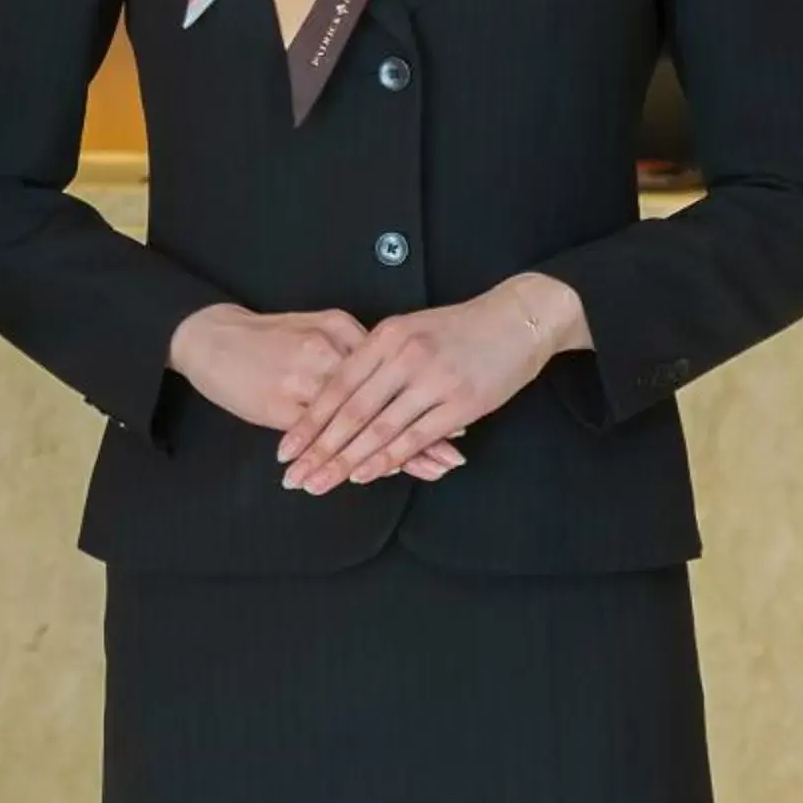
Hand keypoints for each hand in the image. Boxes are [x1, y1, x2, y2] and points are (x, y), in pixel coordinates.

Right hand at [165, 304, 463, 480]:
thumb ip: (350, 346)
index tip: (456, 421)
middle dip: (419, 430)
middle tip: (451, 457)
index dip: (423, 398)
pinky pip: (325, 437)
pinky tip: (369, 472)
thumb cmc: (264, 335)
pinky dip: (349, 455)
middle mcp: (326, 351)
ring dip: (393, 450)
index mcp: (338, 328)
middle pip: (382, 397)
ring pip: (358, 420)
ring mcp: (303, 377)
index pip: (390, 372)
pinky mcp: (280, 403)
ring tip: (428, 471)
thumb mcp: (313, 326)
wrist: (209, 336)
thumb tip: (391, 371)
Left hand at [275, 275, 588, 493]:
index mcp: (386, 337)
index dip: (309, 420)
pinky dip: (387, 459)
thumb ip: (379, 358)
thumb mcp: (411, 330)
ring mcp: (432, 380)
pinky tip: (364, 475)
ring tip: (320, 482)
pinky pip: (414, 436)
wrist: (517, 319)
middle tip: (293, 476)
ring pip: (378, 427)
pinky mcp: (460, 403)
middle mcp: (403, 357)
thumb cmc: (461, 327)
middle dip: (318, 448)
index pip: (337, 385)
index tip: (285, 449)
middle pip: (350, 410)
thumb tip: (344, 392)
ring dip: (346, 460)